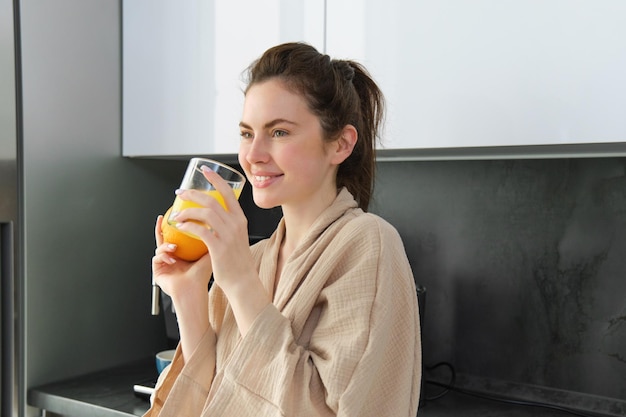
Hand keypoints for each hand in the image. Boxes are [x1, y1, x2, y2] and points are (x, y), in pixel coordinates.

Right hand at [152, 214, 212, 301]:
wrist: (194, 292)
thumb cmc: (201, 277)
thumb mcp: (207, 254)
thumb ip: (210, 239)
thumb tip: (215, 223)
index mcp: (182, 253)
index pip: (177, 235)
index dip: (176, 224)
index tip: (178, 212)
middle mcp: (172, 257)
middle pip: (164, 238)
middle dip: (162, 228)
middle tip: (164, 218)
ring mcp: (163, 264)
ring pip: (159, 247)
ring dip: (166, 245)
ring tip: (175, 246)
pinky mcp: (157, 271)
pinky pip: (156, 258)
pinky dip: (163, 256)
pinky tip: (171, 258)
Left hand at [171, 168, 270, 336]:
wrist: (243, 281)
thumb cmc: (237, 262)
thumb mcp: (237, 238)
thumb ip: (227, 226)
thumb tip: (211, 217)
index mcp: (240, 219)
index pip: (228, 193)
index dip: (215, 179)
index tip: (204, 170)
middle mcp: (235, 224)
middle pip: (212, 200)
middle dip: (193, 193)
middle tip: (180, 193)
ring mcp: (227, 235)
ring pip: (204, 213)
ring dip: (187, 211)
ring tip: (177, 214)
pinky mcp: (218, 246)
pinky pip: (199, 230)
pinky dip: (188, 226)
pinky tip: (180, 227)